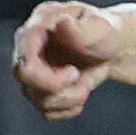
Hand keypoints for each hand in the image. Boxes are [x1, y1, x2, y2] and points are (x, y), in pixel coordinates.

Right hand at [12, 1, 124, 120]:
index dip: (46, 75)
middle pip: (25, 78)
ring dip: (70, 97)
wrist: (111, 48)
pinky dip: (70, 107)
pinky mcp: (39, 91)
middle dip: (57, 87)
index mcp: (40, 25)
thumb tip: (62, 23)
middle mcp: (29, 47)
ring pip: (39, 99)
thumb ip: (83, 28)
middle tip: (77, 76)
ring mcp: (32, 71)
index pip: (24, 57)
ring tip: (86, 82)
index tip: (74, 73)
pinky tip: (80, 90)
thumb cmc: (105, 32)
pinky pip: (48, 112)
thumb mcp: (102, 26)